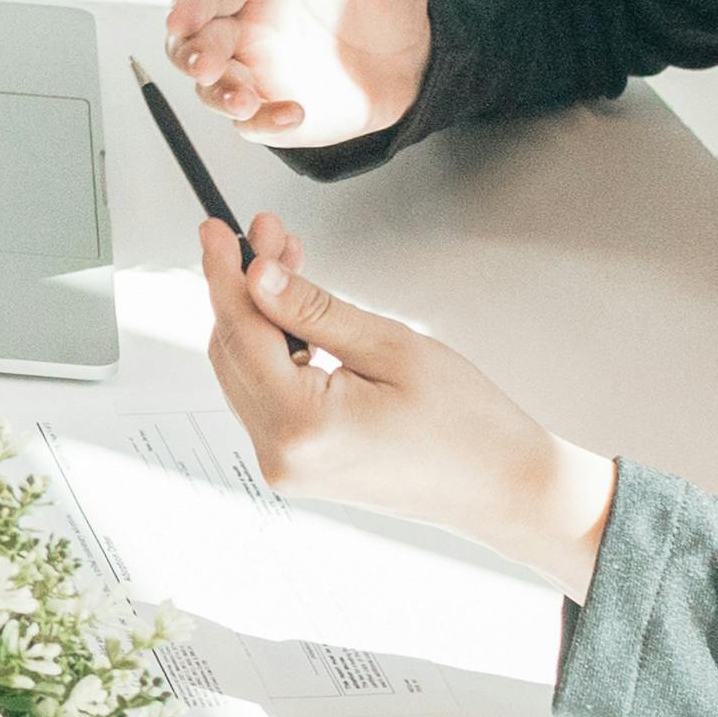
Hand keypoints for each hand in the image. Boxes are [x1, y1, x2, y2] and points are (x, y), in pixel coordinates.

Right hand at [163, 0, 429, 140]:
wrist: (417, 53)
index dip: (190, 3)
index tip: (183, 20)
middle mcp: (247, 24)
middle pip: (192, 40)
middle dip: (190, 54)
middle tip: (205, 65)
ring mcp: (256, 69)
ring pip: (210, 85)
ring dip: (218, 94)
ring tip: (246, 100)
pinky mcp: (272, 107)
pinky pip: (250, 123)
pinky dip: (262, 123)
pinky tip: (292, 113)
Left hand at [195, 213, 615, 592]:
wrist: (502, 487)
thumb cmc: (466, 424)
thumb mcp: (391, 346)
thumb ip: (314, 310)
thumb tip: (256, 276)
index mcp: (301, 426)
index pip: (241, 332)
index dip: (225, 273)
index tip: (216, 229)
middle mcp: (280, 454)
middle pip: (233, 351)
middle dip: (245, 287)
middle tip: (267, 236)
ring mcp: (285, 466)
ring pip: (244, 371)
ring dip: (259, 315)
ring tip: (286, 265)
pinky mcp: (296, 465)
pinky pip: (265, 396)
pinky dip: (274, 351)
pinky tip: (296, 317)